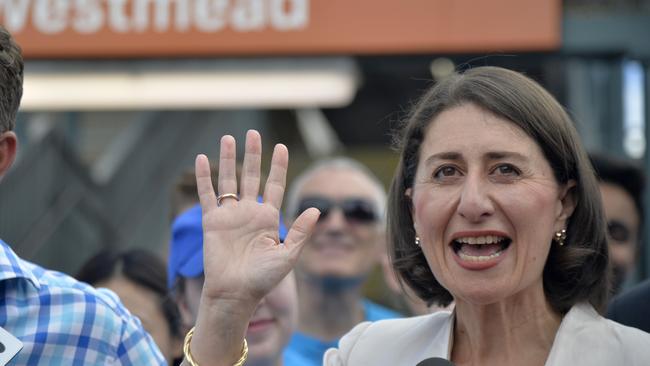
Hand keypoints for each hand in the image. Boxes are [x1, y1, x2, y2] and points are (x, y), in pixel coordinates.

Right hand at [195, 130, 318, 305]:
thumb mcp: (287, 255)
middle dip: (253, 155)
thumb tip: (317, 209)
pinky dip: (204, 177)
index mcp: (268, 218)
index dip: (278, 166)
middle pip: (252, 176)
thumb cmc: (263, 279)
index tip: (281, 147)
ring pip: (228, 180)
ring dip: (228, 160)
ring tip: (228, 138)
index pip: (274, 185)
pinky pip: (207, 195)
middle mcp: (249, 212)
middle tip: (253, 134)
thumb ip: (299, 231)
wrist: (235, 294)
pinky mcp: (212, 221)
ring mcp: (229, 215)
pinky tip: (203, 159)